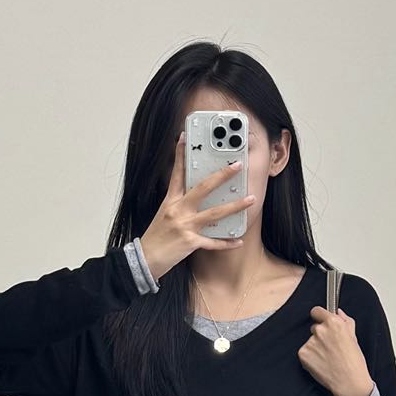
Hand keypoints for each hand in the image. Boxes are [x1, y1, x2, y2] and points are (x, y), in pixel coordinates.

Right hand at [138, 132, 256, 279]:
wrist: (144, 259)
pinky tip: (238, 240)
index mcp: (170, 201)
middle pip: (203, 188)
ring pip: (214, 213)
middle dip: (222, 176)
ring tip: (251, 199)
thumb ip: (178, 203)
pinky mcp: (190, 243)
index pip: (177, 173)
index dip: (180, 154)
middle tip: (237, 166)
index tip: (185, 136)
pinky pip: (212, 243)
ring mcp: (185, 226)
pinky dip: (226, 243)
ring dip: (235, 206)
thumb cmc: (155, 237)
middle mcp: (178, 210)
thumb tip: (193, 195)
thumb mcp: (163, 214)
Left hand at [297, 304, 374, 395]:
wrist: (349, 382)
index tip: (321, 322)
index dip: (319, 317)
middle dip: (320, 335)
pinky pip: (304, 352)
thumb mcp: (353, 337)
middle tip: (330, 348)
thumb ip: (345, 321)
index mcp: (334, 322)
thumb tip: (338, 312)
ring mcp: (310, 342)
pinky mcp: (303, 354)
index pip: (317, 311)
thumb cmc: (354, 361)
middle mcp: (320, 330)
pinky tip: (321, 363)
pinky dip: (310, 358)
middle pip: (314, 327)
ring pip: (309, 341)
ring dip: (315, 347)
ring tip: (327, 358)